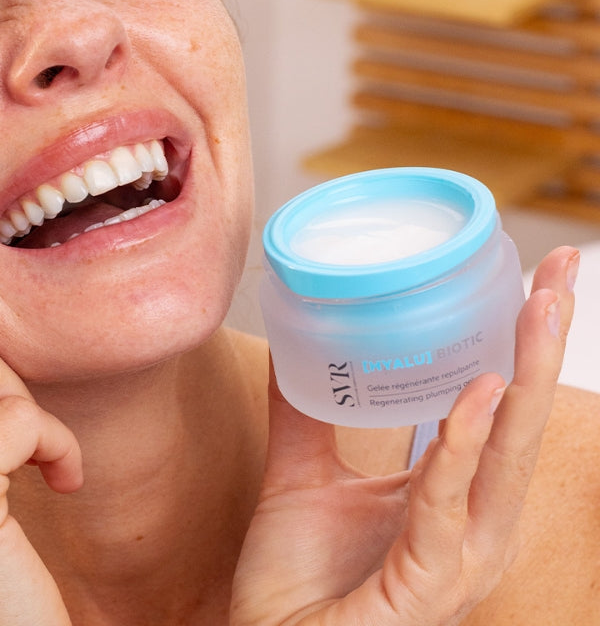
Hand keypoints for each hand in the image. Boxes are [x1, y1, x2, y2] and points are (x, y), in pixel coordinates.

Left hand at [230, 246, 576, 625]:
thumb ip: (305, 412)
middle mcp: (469, 529)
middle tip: (562, 269)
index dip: (523, 347)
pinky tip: (475, 399)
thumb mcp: (301, 478)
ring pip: (506, 461)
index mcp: (452, 500)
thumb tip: (296, 334)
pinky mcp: (422, 590)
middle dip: (544, 345)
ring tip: (536, 308)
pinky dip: (461, 451)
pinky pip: (443, 510)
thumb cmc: (296, 583)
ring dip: (524, 381)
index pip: (502, 410)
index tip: (539, 275)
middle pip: (521, 424)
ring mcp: (454, 562)